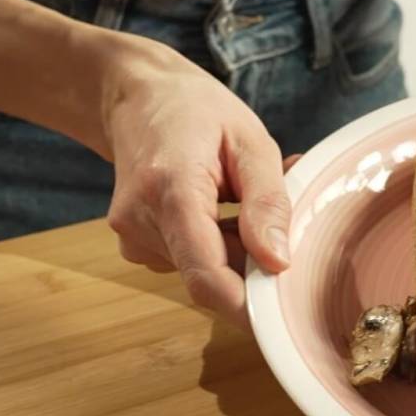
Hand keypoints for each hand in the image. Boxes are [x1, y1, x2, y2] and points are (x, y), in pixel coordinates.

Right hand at [103, 45, 293, 327]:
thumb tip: (279, 262)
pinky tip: (221, 205)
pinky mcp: (136, 245)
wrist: (135, 96)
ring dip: (238, 246)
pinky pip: (191, 260)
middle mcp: (140, 221)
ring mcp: (132, 237)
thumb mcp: (250, 141)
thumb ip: (268, 202)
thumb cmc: (196, 110)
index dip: (247, 307)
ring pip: (205, 269)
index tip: (283, 319)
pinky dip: (218, 242)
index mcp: (170, 190)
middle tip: (279, 209)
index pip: (206, 274)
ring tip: (242, 194)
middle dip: (254, 259)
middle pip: (212, 275)